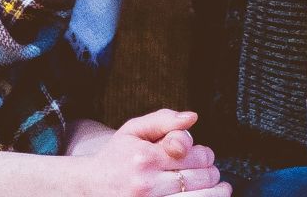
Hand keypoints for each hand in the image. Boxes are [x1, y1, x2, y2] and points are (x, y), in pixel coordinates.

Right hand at [64, 109, 227, 196]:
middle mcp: (147, 184)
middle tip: (206, 170)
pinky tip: (205, 195)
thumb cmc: (115, 157)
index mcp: (145, 158)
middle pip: (201, 178)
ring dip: (214, 191)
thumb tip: (192, 117)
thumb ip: (163, 120)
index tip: (200, 154)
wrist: (89, 187)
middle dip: (210, 171)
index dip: (204, 153)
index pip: (195, 154)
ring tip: (217, 186)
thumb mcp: (134, 130)